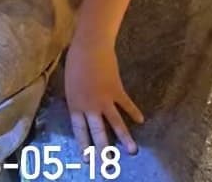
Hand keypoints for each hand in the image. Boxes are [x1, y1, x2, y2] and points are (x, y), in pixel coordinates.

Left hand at [65, 42, 143, 156]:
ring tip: (132, 151)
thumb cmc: (75, 61)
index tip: (86, 160)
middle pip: (97, 133)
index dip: (83, 146)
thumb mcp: (70, 83)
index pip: (79, 132)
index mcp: (75, 105)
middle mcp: (90, 107)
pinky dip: (134, 112)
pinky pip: (126, 104)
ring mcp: (105, 100)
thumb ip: (76, 98)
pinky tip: (141, 120)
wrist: (90, 47)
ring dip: (124, 138)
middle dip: (102, 151)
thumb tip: (81, 107)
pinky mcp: (117, 90)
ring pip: (115, 123)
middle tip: (106, 165)